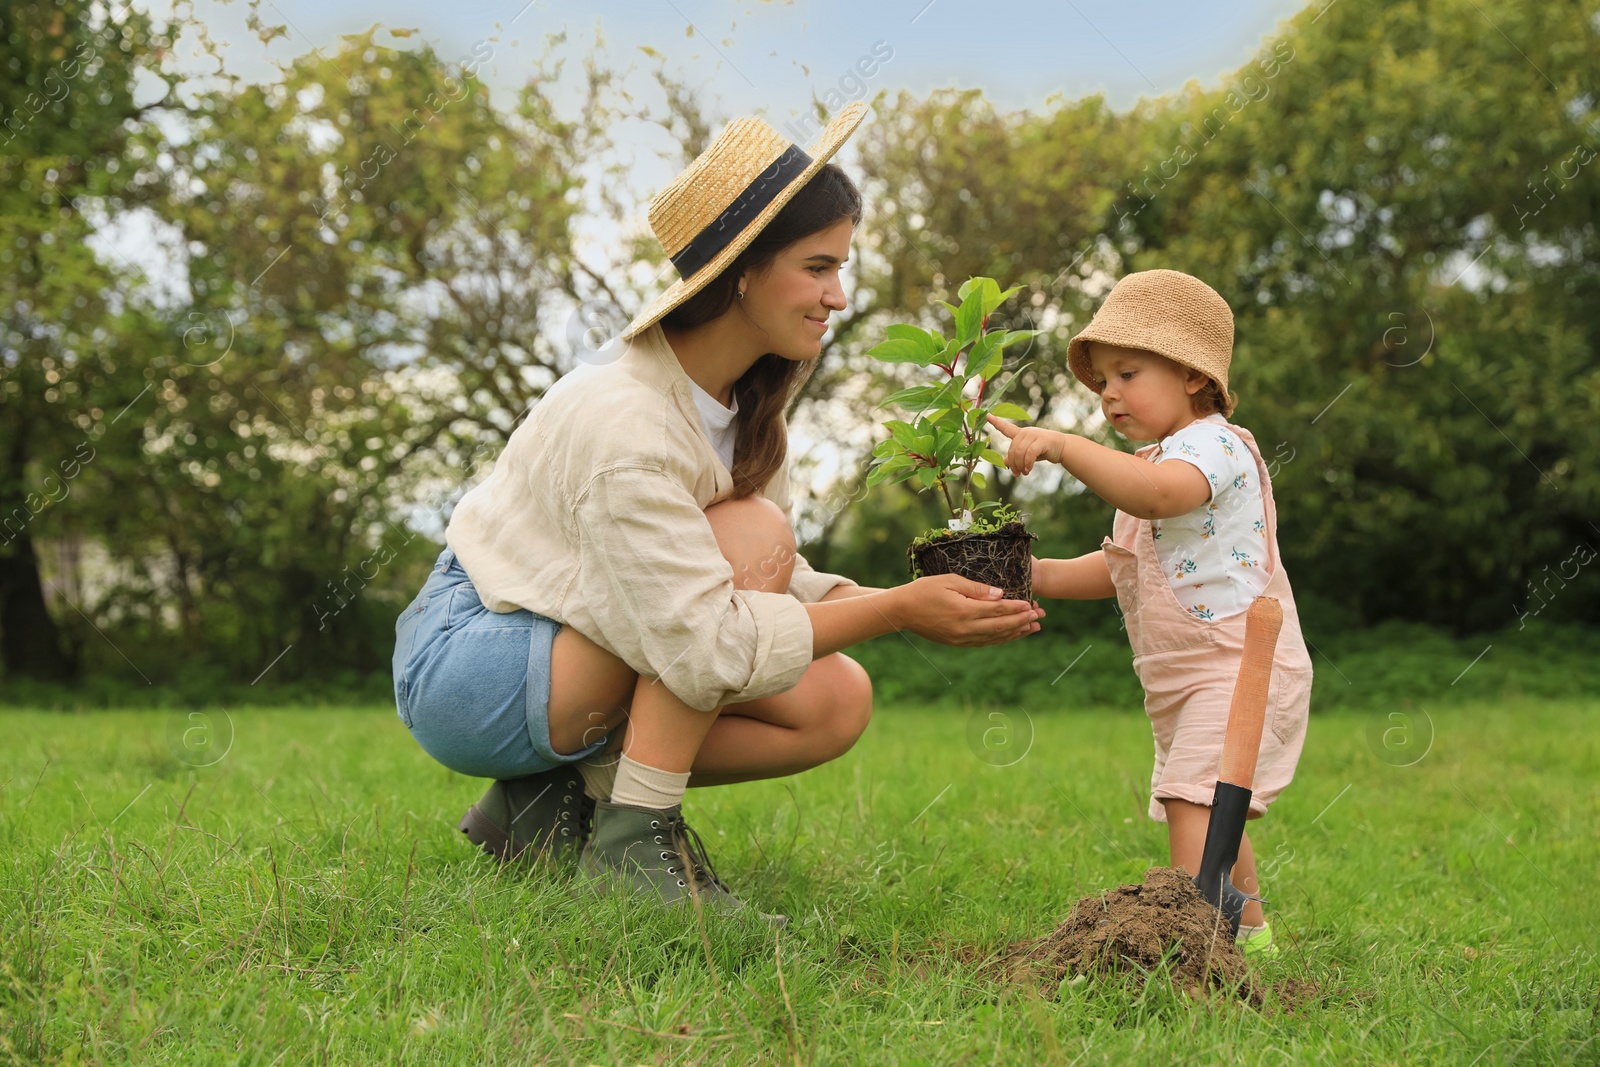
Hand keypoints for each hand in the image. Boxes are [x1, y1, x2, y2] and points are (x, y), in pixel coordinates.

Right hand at [894, 573, 1042, 646]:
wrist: (902, 611)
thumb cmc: (924, 590)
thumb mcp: (949, 580)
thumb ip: (976, 588)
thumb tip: (1000, 594)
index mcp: (964, 611)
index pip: (997, 609)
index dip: (1016, 607)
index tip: (1031, 604)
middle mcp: (965, 628)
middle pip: (1001, 626)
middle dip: (1022, 621)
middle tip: (1039, 615)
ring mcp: (961, 638)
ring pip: (995, 638)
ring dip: (1015, 633)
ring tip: (1033, 628)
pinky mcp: (957, 643)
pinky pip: (984, 642)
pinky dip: (1000, 639)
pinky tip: (1011, 635)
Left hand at [986, 415, 1064, 475]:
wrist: (1062, 448)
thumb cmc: (1043, 450)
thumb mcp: (1027, 454)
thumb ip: (1016, 456)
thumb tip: (1005, 462)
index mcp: (1020, 434)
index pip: (1006, 428)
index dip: (996, 422)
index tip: (987, 415)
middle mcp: (1026, 432)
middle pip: (1012, 449)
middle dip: (1013, 464)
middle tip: (1016, 474)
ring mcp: (1034, 435)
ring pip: (1019, 453)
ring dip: (1020, 466)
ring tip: (1024, 473)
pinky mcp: (1041, 440)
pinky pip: (1029, 454)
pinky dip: (1027, 464)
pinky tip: (1028, 470)